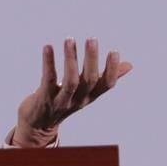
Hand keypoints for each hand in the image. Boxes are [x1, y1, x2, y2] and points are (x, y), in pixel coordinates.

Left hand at [13, 37, 131, 146]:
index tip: (114, 51)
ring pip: (70, 80)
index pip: (107, 85)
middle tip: (92, 39)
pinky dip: (48, 62)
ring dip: (71, 59)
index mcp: (90, 97)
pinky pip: (48, 79)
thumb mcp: (85, 92)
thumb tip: (129, 65)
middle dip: (91, 59)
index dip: (112, 70)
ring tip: (70, 40)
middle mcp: (78, 100)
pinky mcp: (43, 98)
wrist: (37, 126)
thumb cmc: (63, 102)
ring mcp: (61, 100)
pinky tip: (47, 47)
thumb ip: (104, 78)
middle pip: (89, 80)